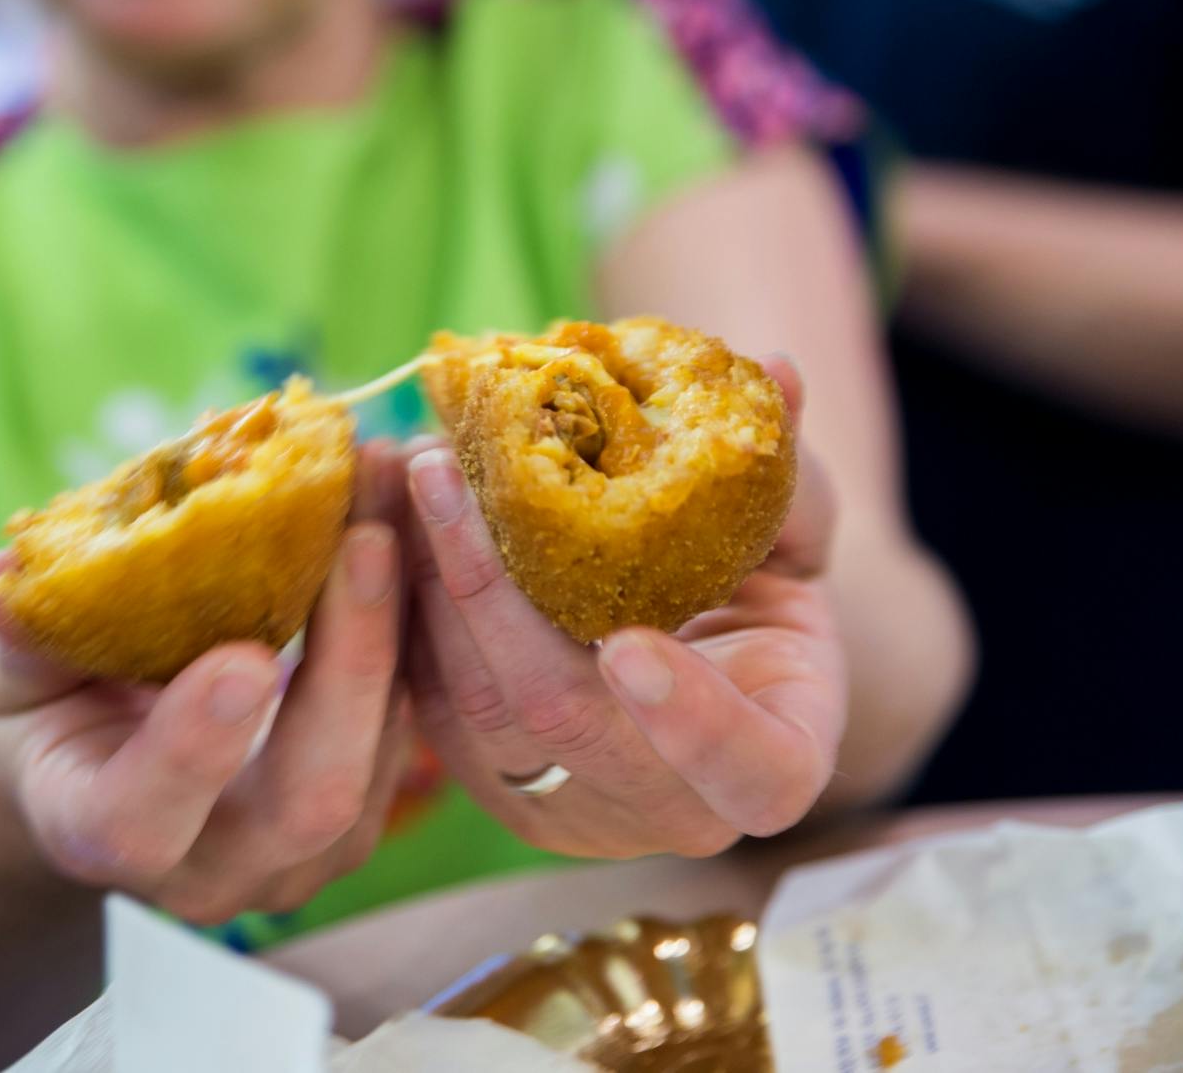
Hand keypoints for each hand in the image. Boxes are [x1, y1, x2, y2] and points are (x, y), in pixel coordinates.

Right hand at [0, 457, 411, 925]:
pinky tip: (415, 519)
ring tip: (398, 490)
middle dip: (349, 662)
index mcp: (102, 838)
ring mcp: (300, 857)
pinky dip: (415, 621)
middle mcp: (213, 873)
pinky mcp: (363, 812)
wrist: (110, 777)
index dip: (194, 748)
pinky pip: (407, 721)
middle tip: (366, 538)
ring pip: (379, 756)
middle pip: (308, 797)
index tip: (243, 656)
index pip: (143, 821)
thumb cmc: (57, 716)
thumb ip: (21, 628)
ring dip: (400, 619)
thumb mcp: (22, 672)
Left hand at [396, 356, 844, 856]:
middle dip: (490, 592)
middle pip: (565, 722)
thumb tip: (779, 373)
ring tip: (405, 464)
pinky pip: (426, 699)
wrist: (701, 664)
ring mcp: (567, 806)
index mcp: (773, 764)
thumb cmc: (764, 599)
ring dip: (424, 581)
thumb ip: (791, 476)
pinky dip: (400, 603)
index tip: (630, 646)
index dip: (690, 719)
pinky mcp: (488, 781)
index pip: (747, 771)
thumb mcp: (796, 543)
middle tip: (443, 473)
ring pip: (475, 710)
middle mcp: (665, 810)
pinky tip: (386, 511)